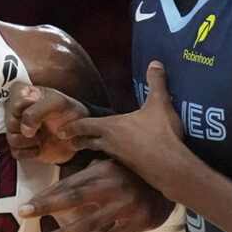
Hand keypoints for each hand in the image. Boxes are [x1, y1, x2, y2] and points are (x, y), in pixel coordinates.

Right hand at [4, 83, 88, 164]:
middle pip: (10, 122)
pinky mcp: (20, 147)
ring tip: (42, 136)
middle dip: (29, 127)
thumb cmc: (68, 113)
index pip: (14, 102)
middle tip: (43, 125)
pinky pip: (16, 153)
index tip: (40, 111)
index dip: (28, 110)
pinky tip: (40, 146)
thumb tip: (24, 129)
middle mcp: (16, 111)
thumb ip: (38, 110)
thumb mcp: (58, 103)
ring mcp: (17, 129)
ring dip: (30, 141)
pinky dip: (30, 153)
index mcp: (23, 93)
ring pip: (11, 139)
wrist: (77, 135)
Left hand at [18, 159, 174, 231]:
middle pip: (73, 200)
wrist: (174, 181)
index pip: (69, 184)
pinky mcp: (137, 223)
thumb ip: (87, 169)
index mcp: (104, 170)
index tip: (25, 205)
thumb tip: (58, 171)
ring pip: (87, 226)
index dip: (46, 195)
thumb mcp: (112, 162)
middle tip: (22, 214)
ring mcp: (125, 207)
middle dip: (45, 207)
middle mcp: (113, 187)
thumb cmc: (134, 172)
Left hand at [64, 62, 193, 181]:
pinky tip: (119, 154)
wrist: (169, 166)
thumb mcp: (159, 102)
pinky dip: (113, 155)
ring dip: (94, 148)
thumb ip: (156, 82)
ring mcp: (120, 158)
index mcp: (111, 126)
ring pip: (102, 151)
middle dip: (79, 140)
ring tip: (91, 147)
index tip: (62, 129)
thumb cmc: (159, 133)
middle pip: (89, 142)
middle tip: (70, 141)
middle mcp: (111, 143)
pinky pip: (117, 159)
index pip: (85, 125)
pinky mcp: (131, 168)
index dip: (73, 126)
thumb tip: (155, 62)